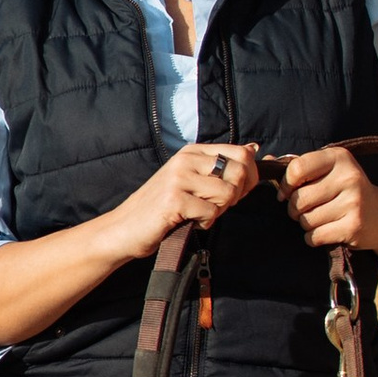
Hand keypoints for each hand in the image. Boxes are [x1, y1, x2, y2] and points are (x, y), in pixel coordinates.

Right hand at [107, 139, 261, 261]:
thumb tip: (253, 148)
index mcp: (192, 151)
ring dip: (219, 210)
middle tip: (215, 206)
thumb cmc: (161, 207)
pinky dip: (205, 223)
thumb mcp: (192, 180)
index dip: (249, 177)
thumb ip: (221, 166)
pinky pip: (210, 212)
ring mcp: (179, 177)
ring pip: (228, 192)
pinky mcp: (174, 199)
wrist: (125, 228)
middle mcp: (186, 159)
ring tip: (198, 213)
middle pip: (239, 171)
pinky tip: (188, 221)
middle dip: (236, 195)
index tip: (236, 193)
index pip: (241, 153)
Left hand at [283, 144, 377, 291]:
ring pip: (305, 220)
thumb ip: (300, 167)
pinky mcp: (354, 226)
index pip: (297, 169)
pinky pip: (315, 236)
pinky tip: (327, 231)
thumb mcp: (329, 171)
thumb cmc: (346, 191)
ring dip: (307, 224)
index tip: (286, 193)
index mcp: (339, 157)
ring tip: (323, 219)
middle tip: (309, 209)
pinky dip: (314, 238)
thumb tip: (266, 161)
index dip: (285, 185)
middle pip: (299, 199)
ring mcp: (354, 202)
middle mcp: (349, 177)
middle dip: (296, 209)